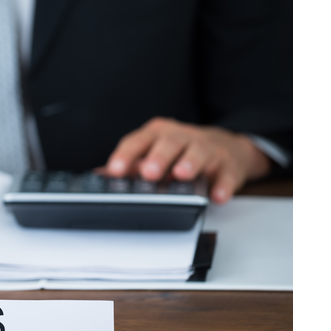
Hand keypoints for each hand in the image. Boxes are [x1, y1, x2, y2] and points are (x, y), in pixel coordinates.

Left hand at [105, 117, 270, 203]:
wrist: (227, 147)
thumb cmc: (181, 151)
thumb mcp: (153, 153)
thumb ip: (130, 164)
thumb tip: (100, 176)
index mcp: (158, 135)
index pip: (139, 141)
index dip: (126, 155)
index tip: (116, 170)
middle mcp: (182, 137)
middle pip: (169, 143)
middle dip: (158, 157)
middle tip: (148, 172)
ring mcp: (207, 149)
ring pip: (199, 152)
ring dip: (190, 163)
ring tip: (182, 175)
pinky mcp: (229, 165)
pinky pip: (227, 174)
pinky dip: (223, 185)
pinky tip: (217, 195)